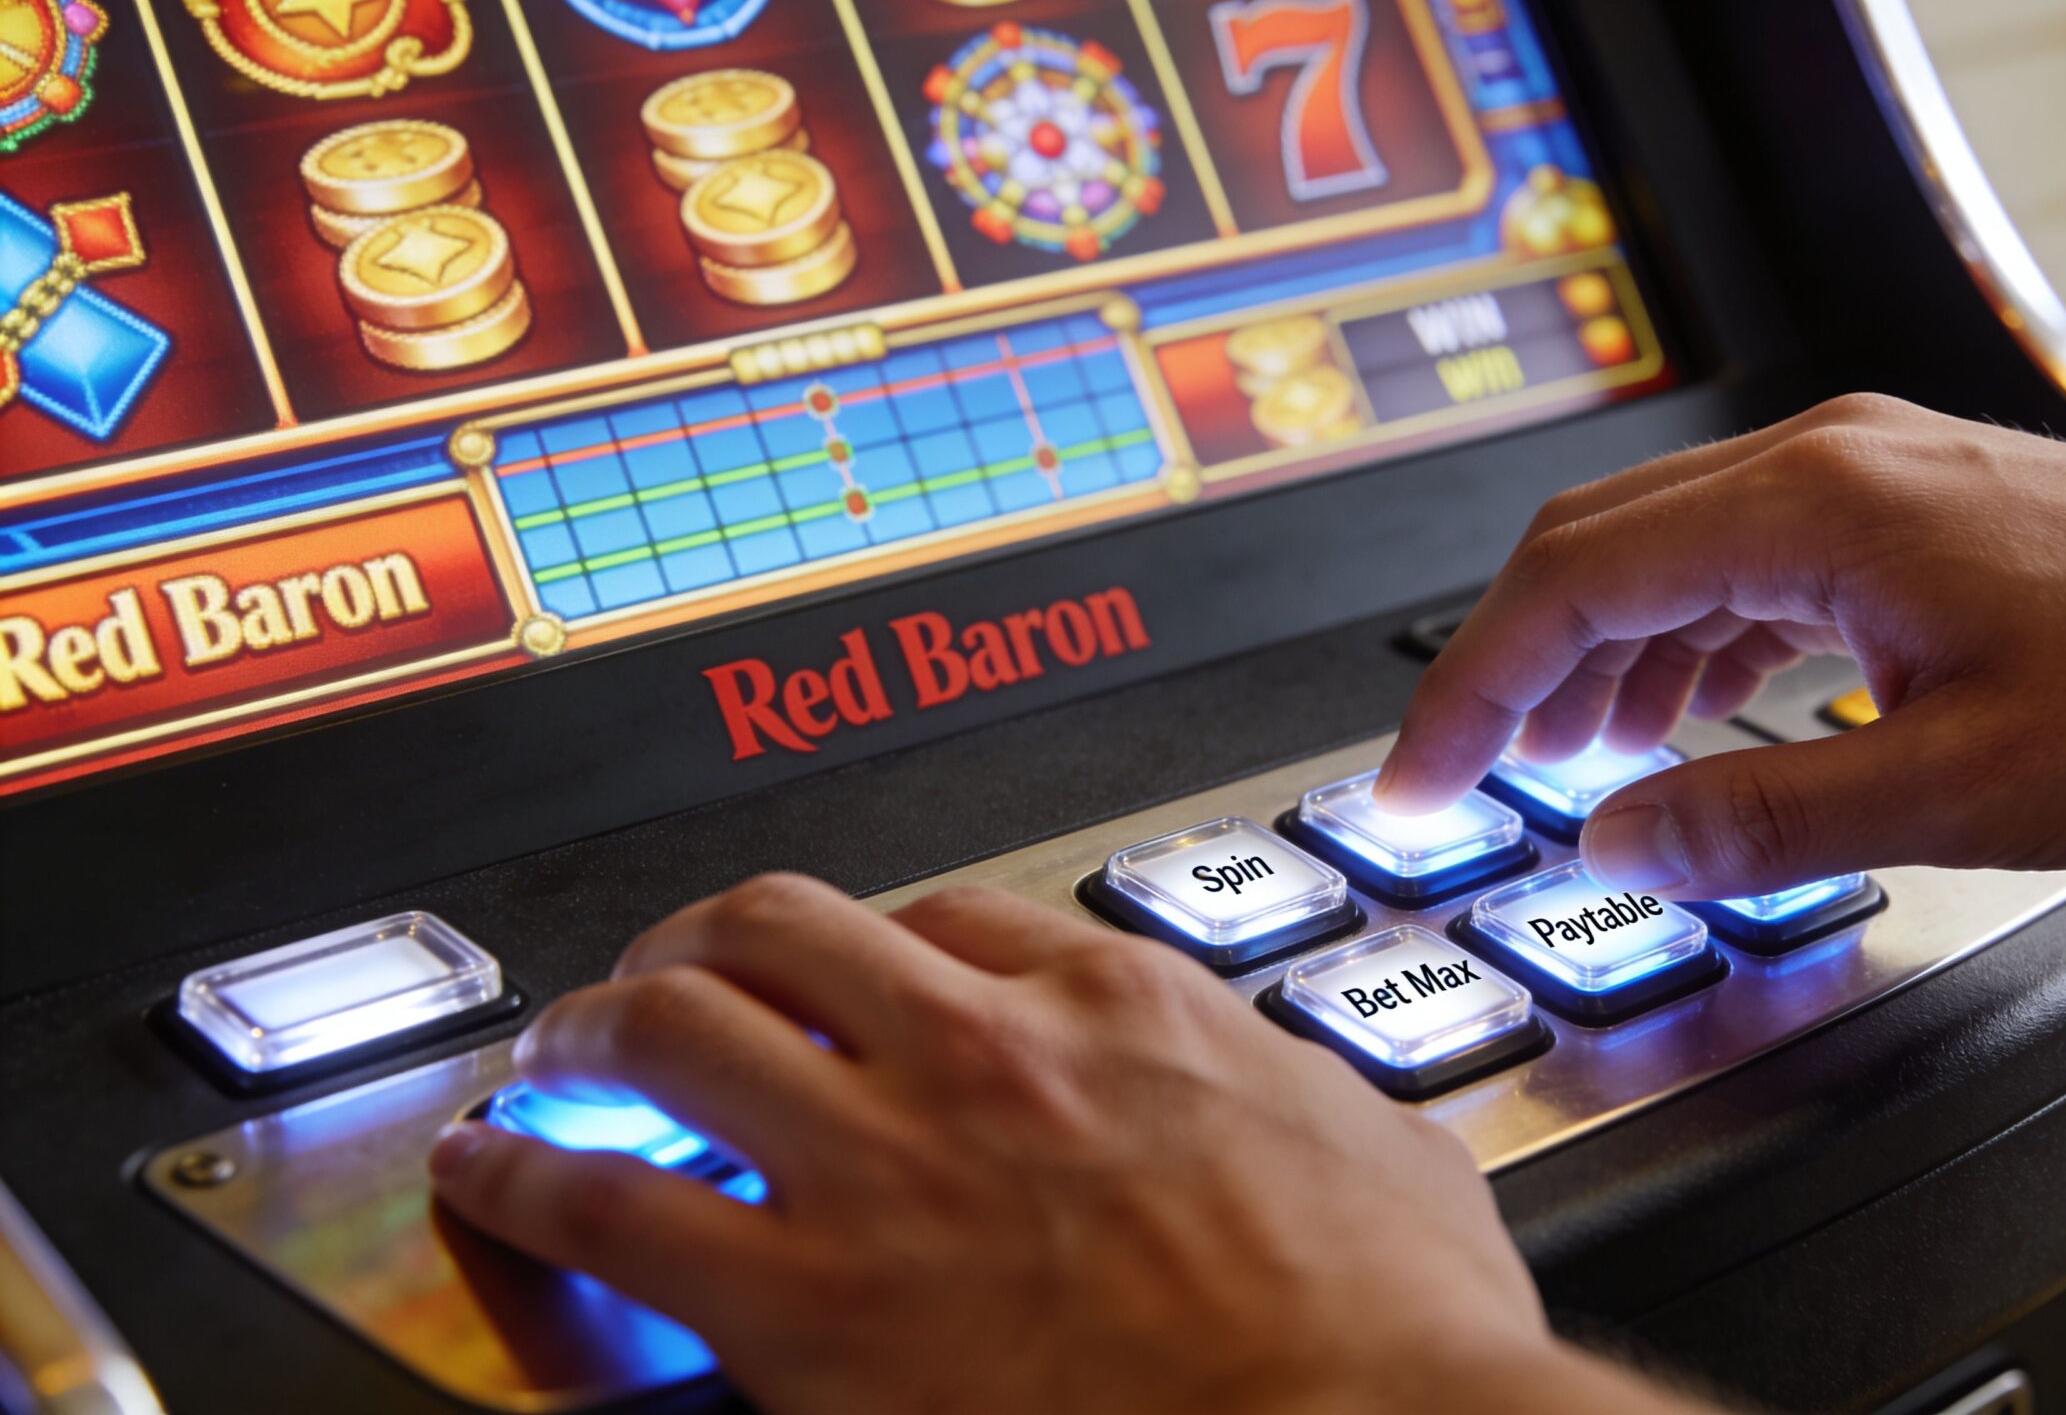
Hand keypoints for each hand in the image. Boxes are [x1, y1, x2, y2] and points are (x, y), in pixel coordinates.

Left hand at [427, 878, 1691, 1414]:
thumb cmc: (1389, 1329)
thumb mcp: (1382, 1150)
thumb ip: (1303, 1098)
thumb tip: (1308, 1104)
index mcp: (1122, 1007)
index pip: (949, 915)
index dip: (874, 945)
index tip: (848, 985)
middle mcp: (986, 1053)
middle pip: (781, 926)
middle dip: (702, 942)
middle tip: (664, 978)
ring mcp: (891, 1166)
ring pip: (678, 1026)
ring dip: (596, 1029)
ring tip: (560, 1056)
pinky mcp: (812, 1304)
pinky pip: (616, 1208)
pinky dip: (529, 1179)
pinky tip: (497, 1177)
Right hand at [1375, 394, 2065, 897]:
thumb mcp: (1954, 790)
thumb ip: (1758, 816)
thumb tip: (1617, 841)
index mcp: (1812, 506)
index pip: (1569, 583)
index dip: (1471, 688)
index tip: (1420, 775)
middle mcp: (1826, 462)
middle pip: (1593, 546)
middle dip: (1507, 667)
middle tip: (1455, 774)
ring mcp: (1866, 473)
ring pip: (1662, 547)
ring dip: (1592, 654)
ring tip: (1559, 760)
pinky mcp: (1904, 507)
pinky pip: (1739, 557)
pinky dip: (1678, 638)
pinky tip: (1679, 711)